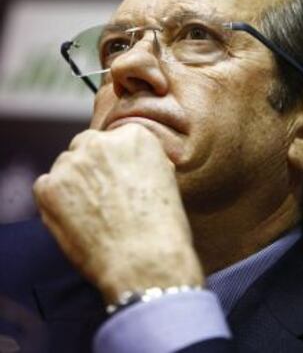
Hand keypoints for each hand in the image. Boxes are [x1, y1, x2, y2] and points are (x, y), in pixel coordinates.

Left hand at [33, 124, 203, 301]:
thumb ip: (141, 162)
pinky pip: (45, 187)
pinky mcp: (50, 187)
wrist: (145, 260)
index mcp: (133, 136)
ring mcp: (72, 163)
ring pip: (65, 165)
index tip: (120, 182)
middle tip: (102, 196)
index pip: (114, 140)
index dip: (115, 164)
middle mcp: (100, 141)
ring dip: (73, 183)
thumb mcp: (164, 179)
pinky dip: (54, 202)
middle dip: (91, 166)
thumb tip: (129, 164)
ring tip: (91, 213)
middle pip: (86, 145)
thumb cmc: (162, 227)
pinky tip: (75, 220)